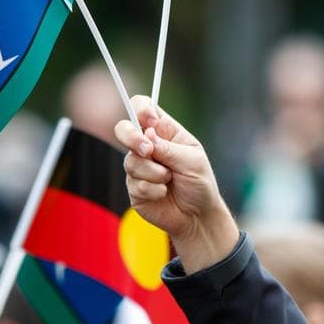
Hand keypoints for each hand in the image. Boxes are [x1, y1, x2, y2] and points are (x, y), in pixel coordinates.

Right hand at [115, 96, 239, 272]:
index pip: (143, 107)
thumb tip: (147, 135)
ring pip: (131, 161)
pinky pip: (135, 183)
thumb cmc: (199, 184)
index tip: (148, 120)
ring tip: (170, 180)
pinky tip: (163, 193)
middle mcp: (148, 145)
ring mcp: (138, 165)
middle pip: (123, 129)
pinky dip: (153, 189)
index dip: (141, 108)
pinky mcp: (133, 186)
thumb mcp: (192, 161)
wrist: (197, 216)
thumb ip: (168, 148)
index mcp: (165, 131)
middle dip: (131, 138)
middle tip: (148, 150)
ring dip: (154, 172)